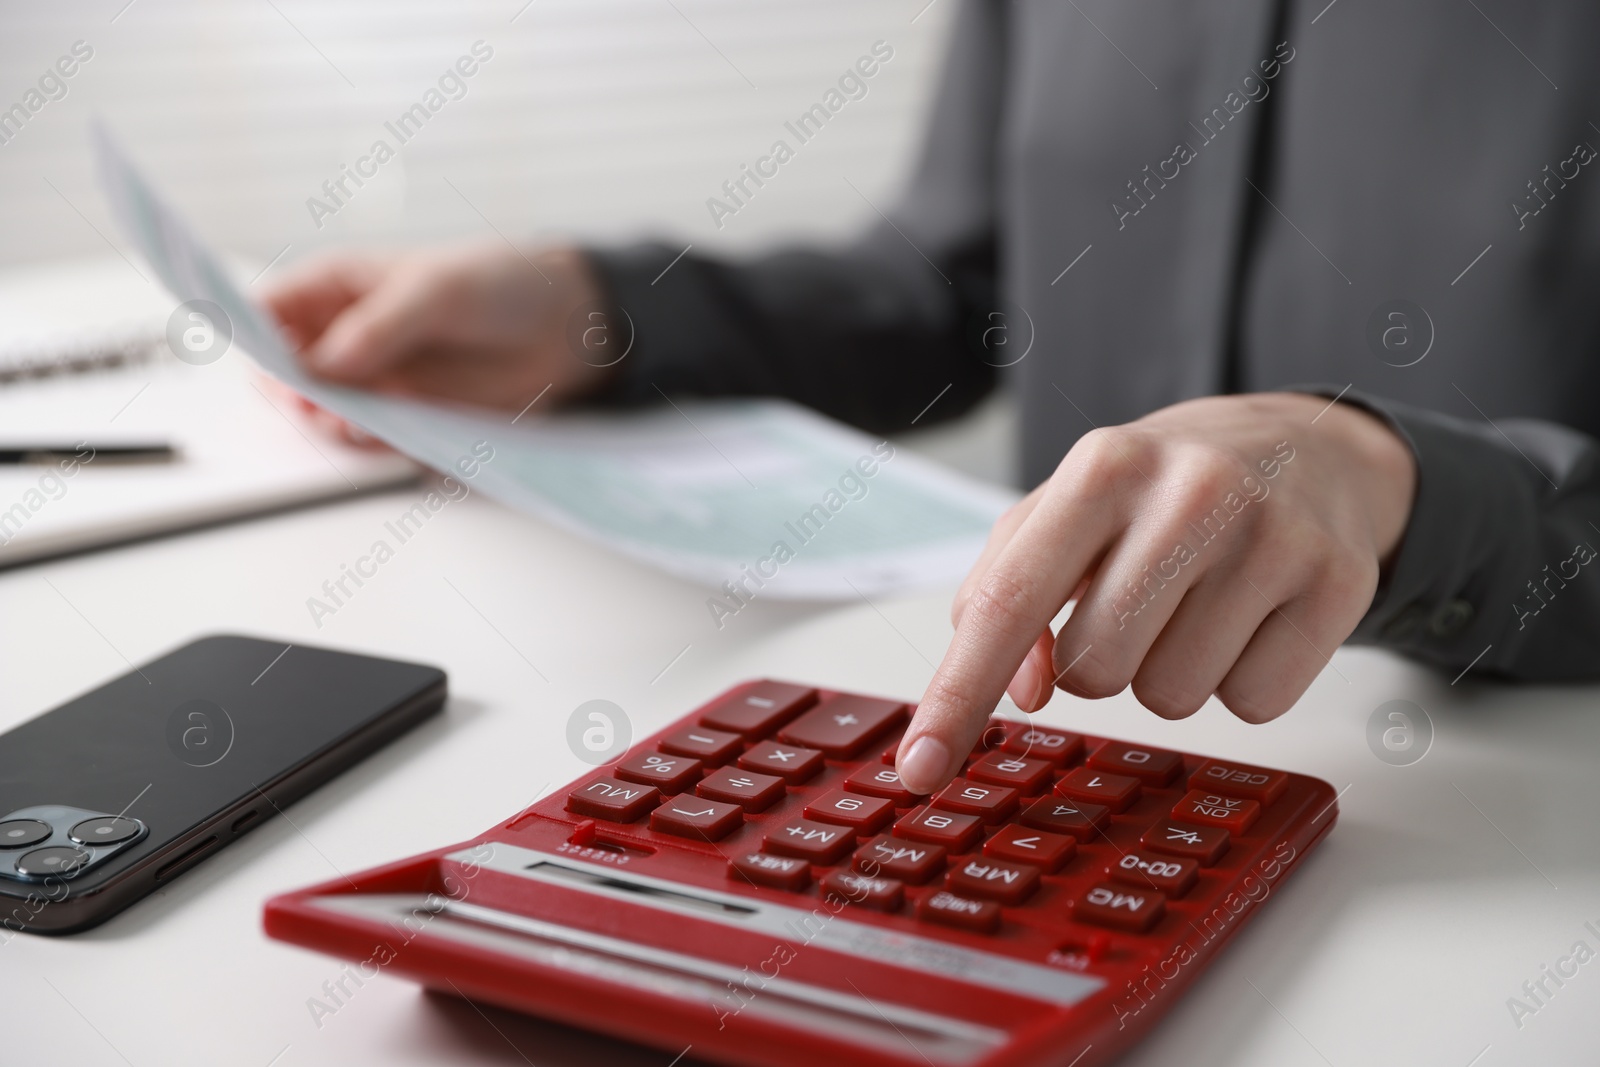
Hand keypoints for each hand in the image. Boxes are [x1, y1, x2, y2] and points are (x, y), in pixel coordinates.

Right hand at [262, 242, 616, 422]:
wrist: (564, 326)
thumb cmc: (497, 284)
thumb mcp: (437, 291)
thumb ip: (381, 325)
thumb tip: (326, 364)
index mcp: (335, 289)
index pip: (268, 313)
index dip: (255, 339)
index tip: (268, 365)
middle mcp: (345, 340)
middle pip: (288, 377)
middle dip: (292, 395)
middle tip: (313, 404)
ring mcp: (374, 383)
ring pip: (326, 416)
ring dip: (332, 426)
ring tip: (354, 422)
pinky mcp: (407, 421)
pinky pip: (374, 444)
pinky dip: (374, 448)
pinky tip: (389, 437)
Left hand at [895, 392, 1415, 793]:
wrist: (1310, 446)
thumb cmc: (1162, 491)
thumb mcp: (1065, 512)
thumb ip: (1003, 589)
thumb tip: (1022, 690)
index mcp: (1102, 467)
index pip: (1008, 602)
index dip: (957, 695)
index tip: (919, 769)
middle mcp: (1191, 491)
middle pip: (1094, 671)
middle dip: (1098, 664)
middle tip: (1137, 604)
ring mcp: (1273, 536)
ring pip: (1173, 699)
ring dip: (1170, 673)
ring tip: (1197, 602)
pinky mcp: (1339, 583)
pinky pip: (1254, 705)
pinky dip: (1241, 681)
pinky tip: (1253, 617)